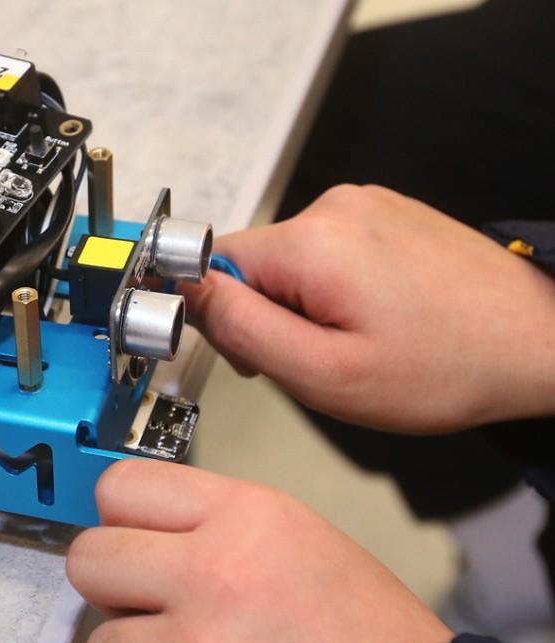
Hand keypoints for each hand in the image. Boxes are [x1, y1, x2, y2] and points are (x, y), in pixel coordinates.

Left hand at [66, 459, 452, 642]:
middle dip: (110, 584)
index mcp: (248, 516)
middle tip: (145, 601)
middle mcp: (215, 572)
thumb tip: (145, 531)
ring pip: (100, 641)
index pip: (122, 485)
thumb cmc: (370, 638)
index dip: (119, 516)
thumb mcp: (298, 541)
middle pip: (89, 558)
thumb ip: (216, 525)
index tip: (129, 536)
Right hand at [181, 184, 554, 432]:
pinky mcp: (387, 213)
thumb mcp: (325, 374)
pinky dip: (334, 288)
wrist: (538, 341)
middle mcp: (337, 206)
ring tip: (355, 340)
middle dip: (268, 316)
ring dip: (302, 304)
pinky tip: (375, 317)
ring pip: (289, 261)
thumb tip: (186, 294)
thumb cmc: (449, 365)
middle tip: (317, 359)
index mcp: (313, 242)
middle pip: (252, 263)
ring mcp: (366, 204)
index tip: (258, 353)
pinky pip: (327, 252)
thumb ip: (242, 331)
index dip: (222, 317)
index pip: (212, 265)